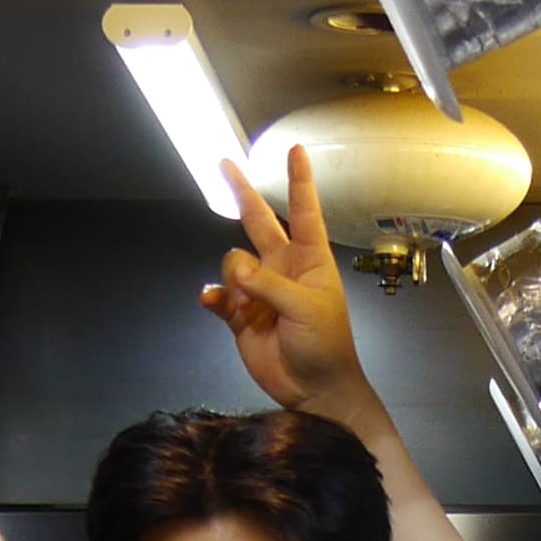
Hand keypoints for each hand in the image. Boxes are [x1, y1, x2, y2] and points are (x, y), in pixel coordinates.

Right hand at [202, 147, 382, 426]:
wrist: (314, 389)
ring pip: (233, 262)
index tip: (296, 150)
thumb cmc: (326, 346)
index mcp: (310, 260)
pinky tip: (214, 302)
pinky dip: (214, 297)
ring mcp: (259, 290)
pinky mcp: (241, 315)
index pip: (304, 212)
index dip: (299, 181)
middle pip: (258, 222)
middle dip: (242, 192)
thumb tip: (235, 268)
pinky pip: (219, 295)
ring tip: (246, 303)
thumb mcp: (306, 309)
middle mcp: (283, 268)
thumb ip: (269, 284)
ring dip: (233, 277)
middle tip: (224, 163)